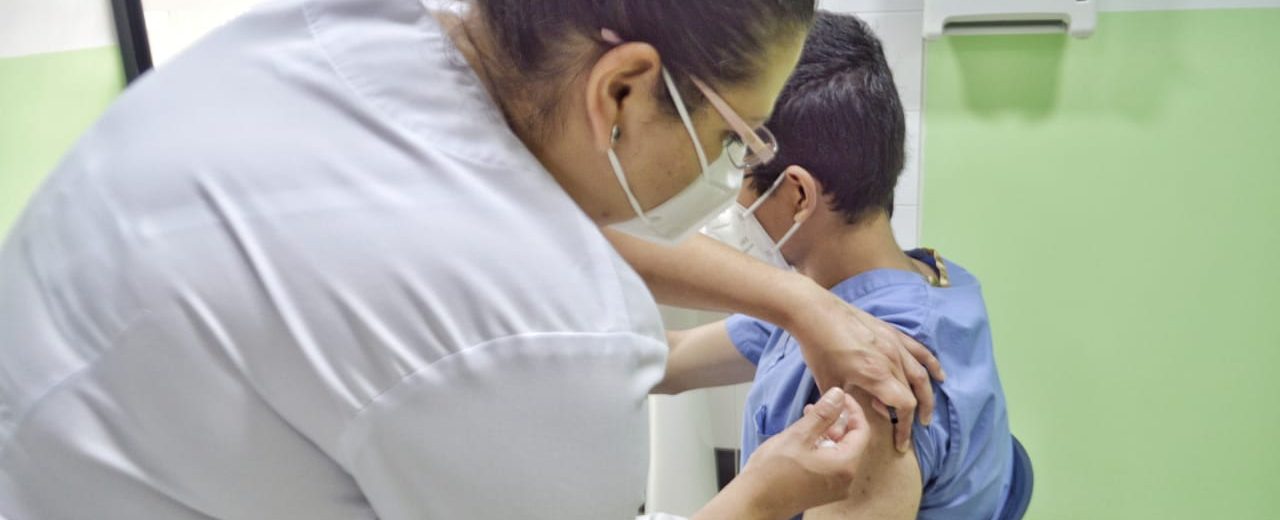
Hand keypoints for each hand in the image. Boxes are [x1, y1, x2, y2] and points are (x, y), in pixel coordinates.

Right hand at [734, 388, 871, 517]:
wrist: (754, 503)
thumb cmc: (772, 474)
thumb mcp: (798, 436)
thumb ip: (822, 414)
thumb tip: (838, 396)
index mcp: (844, 465)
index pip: (861, 431)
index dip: (852, 410)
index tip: (839, 397)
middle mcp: (845, 479)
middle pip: (851, 441)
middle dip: (836, 421)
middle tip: (818, 406)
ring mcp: (834, 487)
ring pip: (838, 451)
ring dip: (826, 433)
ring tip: (806, 420)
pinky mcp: (822, 490)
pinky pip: (829, 463)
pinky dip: (820, 447)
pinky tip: (803, 439)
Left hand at [782, 282, 944, 452]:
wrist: (816, 312)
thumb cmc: (818, 348)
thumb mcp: (829, 383)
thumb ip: (846, 405)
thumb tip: (854, 423)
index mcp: (876, 375)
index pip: (904, 406)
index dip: (905, 427)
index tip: (899, 441)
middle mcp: (892, 360)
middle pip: (914, 393)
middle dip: (914, 416)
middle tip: (912, 431)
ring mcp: (894, 344)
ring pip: (921, 374)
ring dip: (927, 395)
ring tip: (926, 413)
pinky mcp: (892, 333)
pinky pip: (919, 351)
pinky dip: (932, 365)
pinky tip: (939, 376)